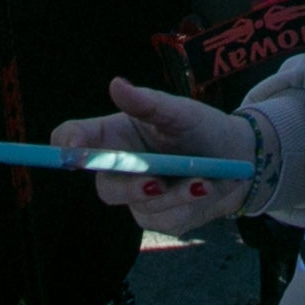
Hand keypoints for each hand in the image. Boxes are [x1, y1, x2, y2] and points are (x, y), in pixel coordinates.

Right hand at [54, 79, 252, 230]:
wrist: (238, 159)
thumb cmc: (201, 128)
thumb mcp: (179, 111)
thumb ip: (148, 103)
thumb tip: (115, 84)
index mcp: (116, 134)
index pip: (74, 138)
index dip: (66, 145)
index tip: (75, 151)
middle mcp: (121, 167)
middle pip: (105, 186)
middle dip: (131, 186)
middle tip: (156, 182)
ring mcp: (138, 197)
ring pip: (142, 206)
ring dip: (176, 194)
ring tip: (203, 179)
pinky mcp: (159, 218)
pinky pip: (165, 220)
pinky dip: (188, 204)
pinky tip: (205, 188)